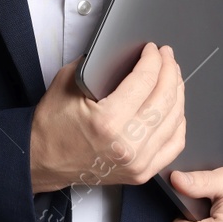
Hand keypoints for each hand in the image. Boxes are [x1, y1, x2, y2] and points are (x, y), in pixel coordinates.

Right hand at [29, 42, 185, 192]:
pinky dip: (178, 121)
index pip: (145, 81)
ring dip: (177, 92)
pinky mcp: (141, 172)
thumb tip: (126, 51)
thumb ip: (97, 65)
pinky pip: (174, 143)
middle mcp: (127, 145)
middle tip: (166, 56)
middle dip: (170, 70)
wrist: (44, 162)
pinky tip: (174, 107)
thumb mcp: (68, 83)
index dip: (153, 59)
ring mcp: (138, 162)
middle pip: (165, 98)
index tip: (153, 49)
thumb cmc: (53, 126)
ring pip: (175, 119)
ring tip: (172, 76)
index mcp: (108, 122)